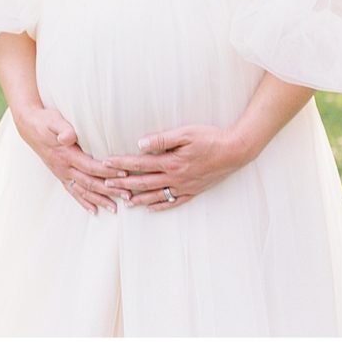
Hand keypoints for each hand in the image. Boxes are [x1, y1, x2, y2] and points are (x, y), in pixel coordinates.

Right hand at [14, 105, 131, 215]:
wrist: (30, 126)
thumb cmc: (45, 121)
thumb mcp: (53, 120)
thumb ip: (62, 129)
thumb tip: (69, 136)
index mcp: (66, 155)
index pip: (91, 166)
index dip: (107, 171)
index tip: (123, 174)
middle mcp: (64, 168)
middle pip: (90, 183)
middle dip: (109, 190)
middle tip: (128, 196)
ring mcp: (62, 174)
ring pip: (83, 191)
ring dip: (99, 200)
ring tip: (115, 209)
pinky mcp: (61, 175)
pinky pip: (73, 192)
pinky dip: (84, 202)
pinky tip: (94, 211)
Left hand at [103, 124, 245, 211]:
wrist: (235, 151)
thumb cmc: (211, 138)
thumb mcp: (186, 133)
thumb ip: (163, 139)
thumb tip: (140, 144)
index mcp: (171, 162)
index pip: (139, 163)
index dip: (121, 164)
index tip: (106, 163)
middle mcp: (175, 177)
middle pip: (143, 182)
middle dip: (123, 184)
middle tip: (106, 185)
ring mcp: (184, 186)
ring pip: (156, 196)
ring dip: (138, 199)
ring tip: (124, 202)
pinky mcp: (193, 191)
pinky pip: (173, 202)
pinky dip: (160, 206)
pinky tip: (151, 208)